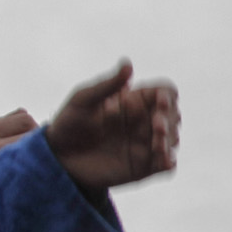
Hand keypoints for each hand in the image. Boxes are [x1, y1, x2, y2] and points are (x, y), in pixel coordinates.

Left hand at [44, 64, 177, 194]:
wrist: (58, 157)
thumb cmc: (69, 122)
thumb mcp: (83, 100)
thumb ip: (107, 85)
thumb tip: (128, 64)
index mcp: (135, 101)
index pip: (164, 93)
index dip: (167, 96)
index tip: (160, 101)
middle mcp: (144, 121)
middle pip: (173, 116)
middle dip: (169, 120)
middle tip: (157, 126)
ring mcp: (145, 145)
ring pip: (172, 140)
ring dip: (169, 140)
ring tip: (157, 143)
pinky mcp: (143, 168)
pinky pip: (165, 166)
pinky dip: (169, 162)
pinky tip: (165, 161)